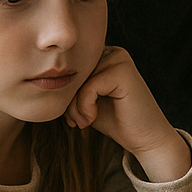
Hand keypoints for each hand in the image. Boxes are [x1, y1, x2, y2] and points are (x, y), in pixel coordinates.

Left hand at [66, 46, 190, 181]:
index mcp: (105, 56)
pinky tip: (92, 119)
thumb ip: (73, 87)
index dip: (67, 93)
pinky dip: (84, 107)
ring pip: (78, 80)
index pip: (70, 68)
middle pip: (73, 72)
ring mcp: (120, 59)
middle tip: (77, 122)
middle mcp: (113, 52)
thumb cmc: (117, 122)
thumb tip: (45, 80)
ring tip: (84, 121)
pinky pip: (88, 87)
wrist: (146, 139)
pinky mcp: (122, 72)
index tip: (72, 117)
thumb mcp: (88, 101)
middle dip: (69, 101)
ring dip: (75, 106)